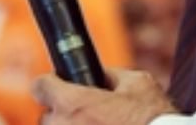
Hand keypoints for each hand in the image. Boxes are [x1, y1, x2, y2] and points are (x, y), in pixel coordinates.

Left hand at [33, 68, 177, 124]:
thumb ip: (113, 76)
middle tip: (87, 117)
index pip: (40, 87)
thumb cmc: (155, 120)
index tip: (58, 86)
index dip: (51, 84)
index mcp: (73, 104)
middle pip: (47, 119)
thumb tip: (104, 76)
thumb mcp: (139, 84)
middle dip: (63, 116)